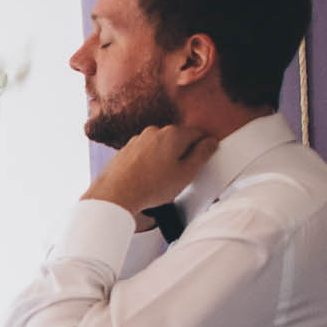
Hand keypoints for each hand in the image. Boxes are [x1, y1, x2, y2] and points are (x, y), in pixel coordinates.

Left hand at [82, 124, 219, 228]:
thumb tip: (210, 143)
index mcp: (173, 133)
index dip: (205, 147)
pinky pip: (146, 153)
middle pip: (179, 139)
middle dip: (184, 153)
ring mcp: (138, 140)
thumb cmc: (149, 186)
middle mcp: (154, 132)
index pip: (198, 134)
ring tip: (163, 180)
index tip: (205, 158)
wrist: (115, 195)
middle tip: (184, 174)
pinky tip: (149, 179)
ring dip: (166, 159)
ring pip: (161, 147)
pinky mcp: (126, 150)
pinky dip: (150, 163)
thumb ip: (202, 154)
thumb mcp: (187, 173)